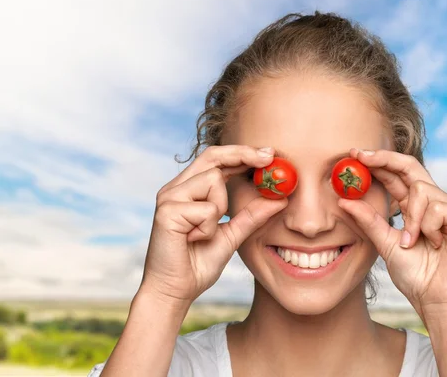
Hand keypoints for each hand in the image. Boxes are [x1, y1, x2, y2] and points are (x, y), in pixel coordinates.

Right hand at [140, 145, 287, 305]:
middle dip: (243, 153)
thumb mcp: (232, 236)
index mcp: (189, 190)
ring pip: (213, 180)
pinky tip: (193, 240)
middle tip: (269, 156)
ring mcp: (169, 197)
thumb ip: (251, 216)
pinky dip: (208, 227)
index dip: (242, 153)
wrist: (175, 292)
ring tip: (204, 232)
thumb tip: (279, 200)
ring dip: (220, 208)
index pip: (216, 161)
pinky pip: (207, 208)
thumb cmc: (197, 264)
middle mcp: (176, 188)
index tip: (269, 154)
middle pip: (213, 156)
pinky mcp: (167, 210)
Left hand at [338, 148, 446, 319]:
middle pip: (411, 167)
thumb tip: (343, 200)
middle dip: (384, 158)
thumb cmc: (414, 275)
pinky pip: (438, 207)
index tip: (353, 155)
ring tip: (412, 241)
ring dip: (411, 218)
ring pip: (422, 190)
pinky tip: (435, 244)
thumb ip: (368, 221)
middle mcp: (434, 202)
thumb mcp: (384, 243)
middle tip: (361, 156)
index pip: (396, 176)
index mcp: (415, 207)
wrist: (435, 299)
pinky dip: (429, 226)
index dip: (377, 163)